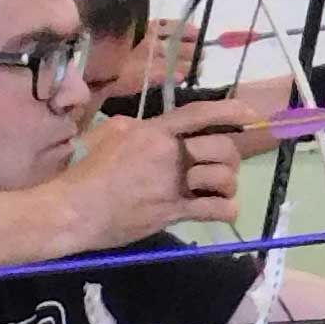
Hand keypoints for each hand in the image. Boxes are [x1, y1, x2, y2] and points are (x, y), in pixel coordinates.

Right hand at [59, 110, 246, 245]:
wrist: (73, 209)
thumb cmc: (84, 171)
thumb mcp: (107, 133)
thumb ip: (134, 127)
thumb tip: (147, 128)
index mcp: (154, 131)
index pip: (199, 114)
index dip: (230, 111)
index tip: (251, 114)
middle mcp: (169, 154)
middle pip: (221, 147)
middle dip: (230, 157)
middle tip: (222, 167)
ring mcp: (172, 184)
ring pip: (223, 178)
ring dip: (228, 184)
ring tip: (218, 190)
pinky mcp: (172, 212)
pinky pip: (214, 209)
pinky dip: (226, 210)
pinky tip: (223, 210)